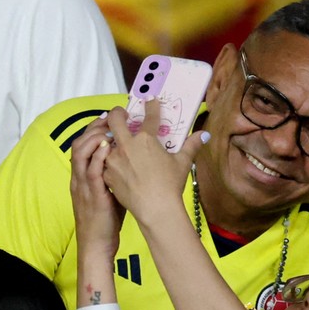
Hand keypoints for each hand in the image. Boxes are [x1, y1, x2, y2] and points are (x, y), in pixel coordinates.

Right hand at [70, 113, 123, 256]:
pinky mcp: (92, 194)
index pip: (82, 145)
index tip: (107, 118)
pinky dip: (97, 156)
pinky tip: (107, 146)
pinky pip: (90, 171)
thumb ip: (115, 176)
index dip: (92, 129)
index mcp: (82, 176)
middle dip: (93, 127)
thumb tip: (133, 161)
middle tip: (109, 118)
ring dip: (93, 136)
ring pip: (80, 153)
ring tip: (108, 127)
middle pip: (78, 143)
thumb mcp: (108, 192)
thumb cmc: (105, 220)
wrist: (96, 244)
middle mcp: (79, 177)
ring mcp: (83, 185)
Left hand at [102, 99, 207, 221]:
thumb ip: (191, 145)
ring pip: (106, 141)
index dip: (151, 106)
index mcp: (146, 140)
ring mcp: (114, 159)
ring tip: (116, 141)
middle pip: (115, 120)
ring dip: (111, 139)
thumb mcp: (182, 163)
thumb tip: (204, 134)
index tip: (150, 100)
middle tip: (122, 114)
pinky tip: (115, 164)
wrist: (155, 209)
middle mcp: (127, 146)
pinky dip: (108, 160)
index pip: (149, 116)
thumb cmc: (170, 185)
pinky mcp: (107, 173)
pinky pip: (104, 161)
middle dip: (117, 113)